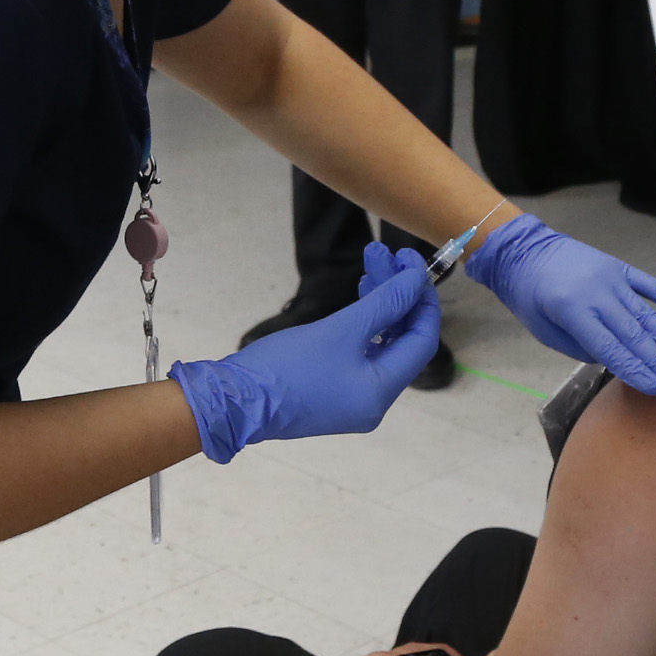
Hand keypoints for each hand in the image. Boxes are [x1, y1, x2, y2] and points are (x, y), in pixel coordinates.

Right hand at [168, 245, 441, 461]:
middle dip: (396, 293)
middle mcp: (374, 400)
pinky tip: (360, 293)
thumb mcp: (341, 330)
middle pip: (401, 339)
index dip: (421, 299)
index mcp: (382, 391)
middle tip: (384, 254)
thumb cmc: (289, 366)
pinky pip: (360, 352)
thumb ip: (384, 304)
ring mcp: (352, 398)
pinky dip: (363, 323)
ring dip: (379, 302)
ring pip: (380, 342)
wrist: (233, 401)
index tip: (412, 262)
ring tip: (369, 262)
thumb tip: (416, 282)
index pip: (422, 340)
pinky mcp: (331, 390)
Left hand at [466, 214, 655, 393]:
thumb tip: (616, 358)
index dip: (635, 370)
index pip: (610, 349)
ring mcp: (612, 279)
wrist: (524, 251)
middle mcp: (597, 295)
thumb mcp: (544, 331)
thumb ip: (581, 347)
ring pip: (646, 313)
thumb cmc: (529, 297)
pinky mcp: (619, 267)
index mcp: (573, 313)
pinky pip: (649, 283)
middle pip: (634, 335)